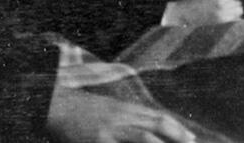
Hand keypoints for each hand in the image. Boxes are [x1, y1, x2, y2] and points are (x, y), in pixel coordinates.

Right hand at [47, 85, 194, 142]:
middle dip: (174, 138)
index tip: (190, 138)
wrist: (53, 105)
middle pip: (154, 128)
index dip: (176, 128)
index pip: (157, 117)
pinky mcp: (96, 142)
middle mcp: (120, 117)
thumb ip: (130, 115)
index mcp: (125, 108)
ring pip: (141, 140)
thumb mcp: (110, 108)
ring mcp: (108, 131)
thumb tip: (151, 124)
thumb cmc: (82, 109)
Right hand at [161, 0, 243, 27]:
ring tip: (217, 14)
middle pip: (239, 6)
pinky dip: (229, 22)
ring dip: (231, 14)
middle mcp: (223, 3)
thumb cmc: (194, 1)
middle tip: (221, 7)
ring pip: (237, 15)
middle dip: (234, 6)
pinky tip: (218, 21)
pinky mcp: (220, 26)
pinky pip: (232, 23)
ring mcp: (222, 16)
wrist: (181, 15)